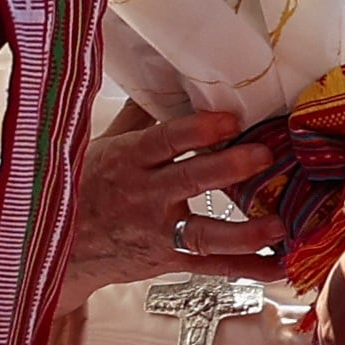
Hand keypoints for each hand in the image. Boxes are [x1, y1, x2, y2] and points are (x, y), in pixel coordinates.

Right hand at [55, 103, 284, 315]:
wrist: (62, 248)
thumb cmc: (86, 185)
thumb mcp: (105, 145)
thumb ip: (141, 116)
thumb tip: (173, 76)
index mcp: (128, 159)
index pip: (164, 140)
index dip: (197, 129)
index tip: (230, 119)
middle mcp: (144, 197)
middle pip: (190, 180)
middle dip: (229, 168)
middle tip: (265, 155)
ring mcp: (159, 233)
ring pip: (206, 234)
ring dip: (247, 231)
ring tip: (282, 222)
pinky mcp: (170, 262)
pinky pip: (213, 268)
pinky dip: (248, 268)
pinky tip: (280, 264)